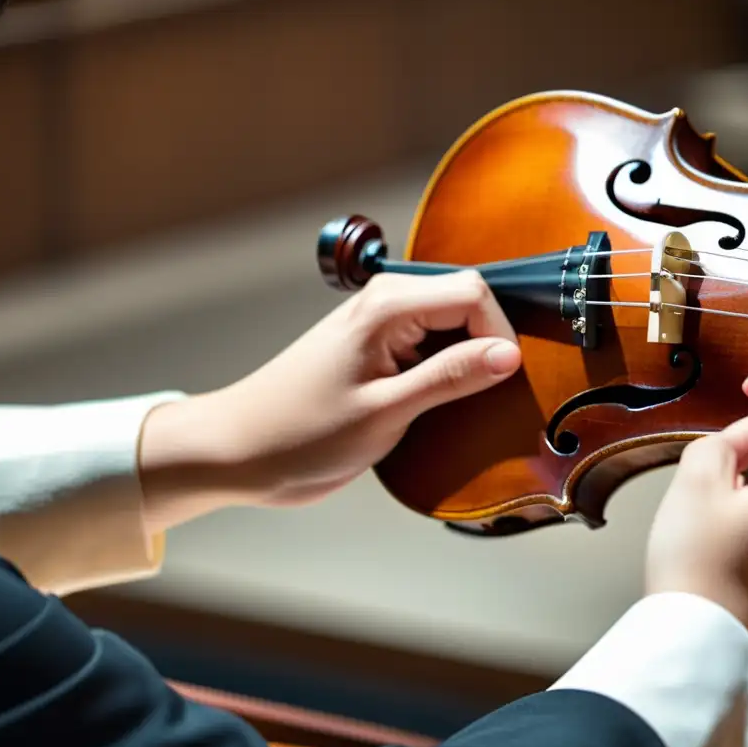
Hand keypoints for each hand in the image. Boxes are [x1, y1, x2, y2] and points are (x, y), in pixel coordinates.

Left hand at [138, 271, 521, 530]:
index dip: (498, 334)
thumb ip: (450, 377)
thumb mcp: (384, 411)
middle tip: (482, 396)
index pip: (474, 293)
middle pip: (467, 304)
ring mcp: (381, 327)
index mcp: (387, 306)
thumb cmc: (299, 433)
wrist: (239, 452)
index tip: (500, 380)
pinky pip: (432, 349)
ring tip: (459, 405)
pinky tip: (438, 405)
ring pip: (453, 327)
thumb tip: (508, 354)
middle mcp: (386, 305)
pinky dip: (447, 373)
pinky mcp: (378, 353)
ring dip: (468, 362)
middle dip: (487, 345)